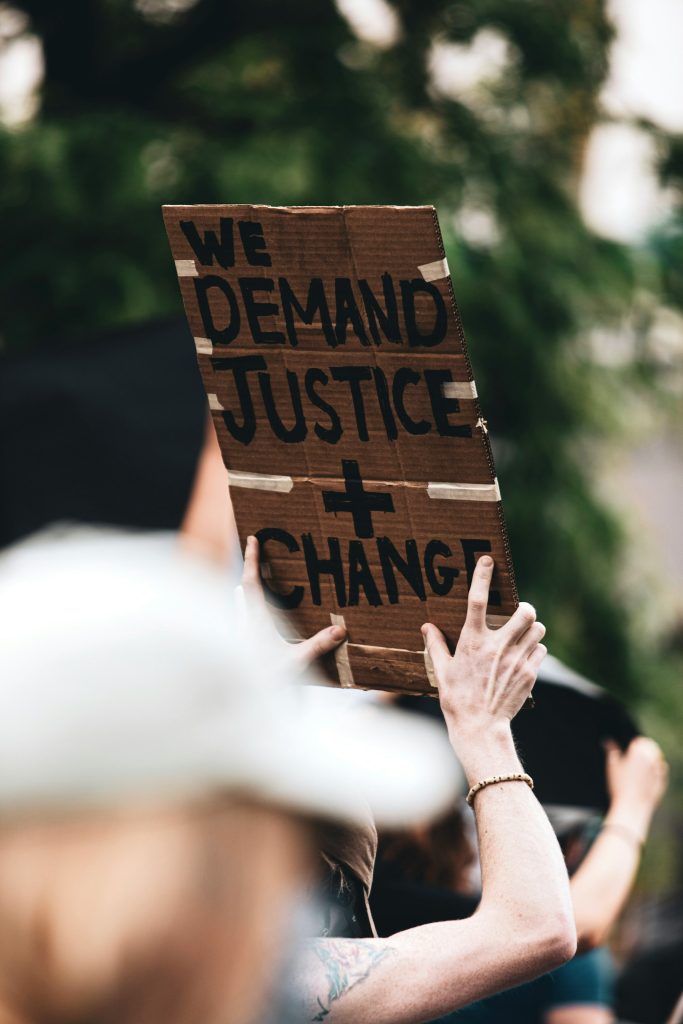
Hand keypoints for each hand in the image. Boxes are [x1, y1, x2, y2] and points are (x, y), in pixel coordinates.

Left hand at [240, 535, 345, 671]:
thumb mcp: (295, 662)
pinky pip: (242, 625)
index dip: (252, 559)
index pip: (252, 582)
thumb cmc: (264, 681)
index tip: (252, 538)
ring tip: (246, 589)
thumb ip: (318, 645)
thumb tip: (340, 629)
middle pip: (243, 592)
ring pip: (239, 609)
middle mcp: (243, 625)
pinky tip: (253, 626)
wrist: (239, 703)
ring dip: (244, 597)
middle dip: (249, 575)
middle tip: (254, 560)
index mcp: (255, 620)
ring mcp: (239, 638)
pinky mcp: (240, 650)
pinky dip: (247, 616)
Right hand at [422, 556, 545, 741]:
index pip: (477, 601)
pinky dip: (535, 650)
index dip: (482, 577)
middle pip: (524, 612)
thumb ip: (436, 645)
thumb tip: (427, 627)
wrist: (480, 727)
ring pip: (538, 629)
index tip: (487, 560)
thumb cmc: (457, 698)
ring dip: (532, 629)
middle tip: (518, 614)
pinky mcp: (529, 673)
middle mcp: (497, 647)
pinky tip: (524, 657)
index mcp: (473, 642)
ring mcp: (516, 660)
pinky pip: (541, 650)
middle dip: (524, 609)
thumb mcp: (442, 670)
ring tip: (523, 635)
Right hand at [605, 737, 668, 827]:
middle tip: (631, 765)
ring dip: (648, 762)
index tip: (628, 750)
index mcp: (639, 751)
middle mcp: (651, 758)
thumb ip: (611, 750)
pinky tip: (644, 780)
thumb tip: (608, 741)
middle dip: (641, 754)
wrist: (632, 807)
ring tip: (637, 774)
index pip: (638, 741)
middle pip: (648, 750)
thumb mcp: (612, 766)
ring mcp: (659, 770)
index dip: (632, 745)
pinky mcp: (662, 781)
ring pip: (654, 761)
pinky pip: (659, 773)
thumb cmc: (620, 786)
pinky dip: (654, 773)